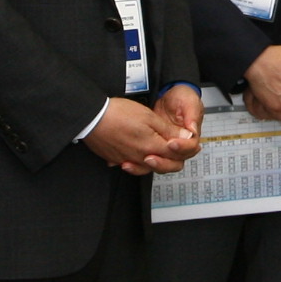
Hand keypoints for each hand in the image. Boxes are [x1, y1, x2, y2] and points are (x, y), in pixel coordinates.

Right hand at [85, 94, 201, 175]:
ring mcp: (127, 160)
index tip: (188, 142)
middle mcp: (141, 158)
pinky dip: (136, 161)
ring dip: (155, 161)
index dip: (185, 148)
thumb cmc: (118, 114)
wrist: (92, 118)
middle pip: (164, 166)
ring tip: (156, 151)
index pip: (176, 155)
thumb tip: (185, 137)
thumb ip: (168, 130)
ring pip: (147, 167)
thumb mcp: (149, 116)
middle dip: (173, 159)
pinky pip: (131, 165)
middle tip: (174, 147)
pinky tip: (135, 153)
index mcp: (152, 146)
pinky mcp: (116, 159)